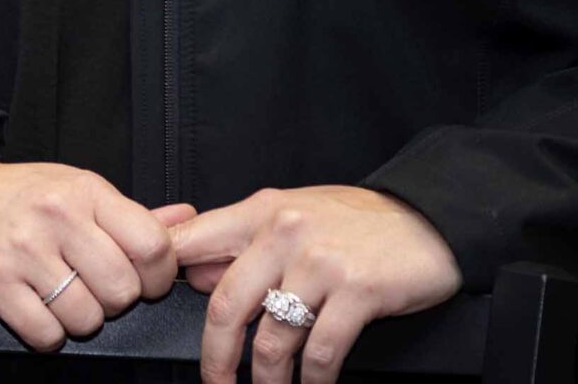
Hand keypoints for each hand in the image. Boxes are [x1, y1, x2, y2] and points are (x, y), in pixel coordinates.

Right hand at [0, 146, 197, 351]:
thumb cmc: (16, 195)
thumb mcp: (75, 188)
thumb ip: (131, 213)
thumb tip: (186, 220)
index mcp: (85, 191)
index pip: (153, 246)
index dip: (157, 276)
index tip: (143, 278)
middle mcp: (56, 216)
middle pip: (123, 291)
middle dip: (116, 301)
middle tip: (95, 287)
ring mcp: (23, 250)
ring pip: (87, 319)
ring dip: (80, 320)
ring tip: (62, 295)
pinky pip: (45, 334)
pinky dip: (47, 333)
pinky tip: (37, 308)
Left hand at [166, 185, 461, 383]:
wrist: (430, 219)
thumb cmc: (358, 222)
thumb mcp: (291, 215)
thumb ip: (239, 243)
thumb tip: (191, 277)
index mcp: (259, 211)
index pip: (191, 242)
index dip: (161, 279)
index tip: (147, 310)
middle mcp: (283, 232)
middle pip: (226, 305)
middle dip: (215, 358)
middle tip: (214, 383)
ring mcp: (320, 262)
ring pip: (273, 338)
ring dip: (268, 381)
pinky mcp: (357, 290)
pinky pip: (321, 351)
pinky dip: (314, 381)